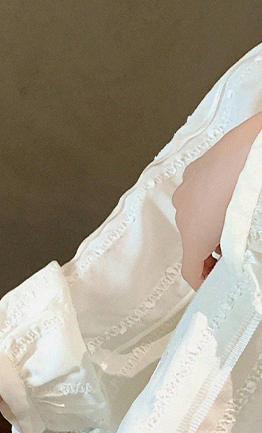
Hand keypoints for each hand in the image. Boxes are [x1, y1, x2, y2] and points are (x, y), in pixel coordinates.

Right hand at [172, 111, 261, 288]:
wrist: (250, 151)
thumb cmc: (244, 189)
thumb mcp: (239, 234)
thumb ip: (229, 250)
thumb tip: (229, 256)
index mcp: (192, 237)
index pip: (190, 272)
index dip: (201, 280)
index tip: (210, 281)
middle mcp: (182, 215)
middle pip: (192, 242)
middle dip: (209, 249)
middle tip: (228, 250)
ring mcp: (186, 191)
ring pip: (193, 216)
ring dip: (208, 222)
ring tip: (231, 217)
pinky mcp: (193, 171)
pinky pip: (197, 194)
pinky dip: (208, 199)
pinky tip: (227, 193)